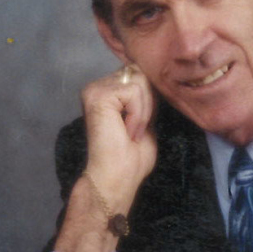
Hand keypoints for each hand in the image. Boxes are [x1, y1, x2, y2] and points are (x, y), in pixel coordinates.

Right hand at [82, 64, 157, 205]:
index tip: (140, 126)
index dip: (150, 97)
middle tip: (135, 130)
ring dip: (143, 111)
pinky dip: (138, 113)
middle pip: (140, 74)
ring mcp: (96, 89)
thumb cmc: (131, 157)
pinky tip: (126, 130)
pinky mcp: (99, 95)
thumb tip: (157, 81)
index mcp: (107, 92)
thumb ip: (146, 99)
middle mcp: (98, 86)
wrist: (117, 177)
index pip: (139, 75)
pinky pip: (134, 91)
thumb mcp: (145, 119)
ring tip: (130, 131)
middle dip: (148, 103)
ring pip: (140, 81)